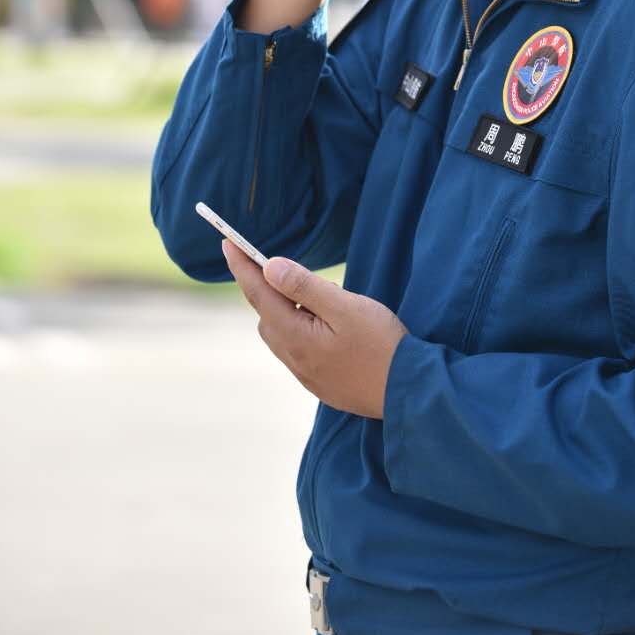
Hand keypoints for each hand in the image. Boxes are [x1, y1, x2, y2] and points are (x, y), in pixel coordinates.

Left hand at [221, 238, 408, 418]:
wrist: (407, 392)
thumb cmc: (381, 345)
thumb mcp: (346, 307)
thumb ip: (305, 287)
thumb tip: (269, 267)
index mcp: (295, 337)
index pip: (258, 294)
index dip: (242, 266)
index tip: (227, 242)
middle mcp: (293, 358)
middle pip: (266, 314)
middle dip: (263, 286)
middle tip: (272, 261)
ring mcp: (306, 373)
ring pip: (280, 332)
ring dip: (282, 308)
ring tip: (309, 291)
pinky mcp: (319, 381)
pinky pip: (296, 347)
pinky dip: (297, 326)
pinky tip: (321, 321)